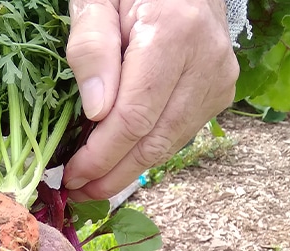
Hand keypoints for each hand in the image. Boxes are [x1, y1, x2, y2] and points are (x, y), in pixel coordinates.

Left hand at [62, 0, 238, 200]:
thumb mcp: (96, 0)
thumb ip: (92, 48)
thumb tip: (96, 113)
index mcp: (173, 34)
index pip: (134, 117)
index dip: (101, 155)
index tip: (70, 173)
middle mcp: (206, 62)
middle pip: (155, 140)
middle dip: (112, 174)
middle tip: (76, 192)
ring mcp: (218, 81)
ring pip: (169, 144)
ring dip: (128, 171)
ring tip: (91, 184)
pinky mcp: (219, 93)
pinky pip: (178, 134)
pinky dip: (146, 152)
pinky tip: (117, 159)